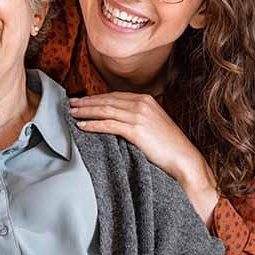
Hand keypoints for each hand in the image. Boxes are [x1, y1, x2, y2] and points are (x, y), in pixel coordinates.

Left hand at [69, 92, 218, 224]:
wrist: (183, 158)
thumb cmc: (168, 145)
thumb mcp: (153, 124)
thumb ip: (136, 117)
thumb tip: (116, 119)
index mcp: (145, 99)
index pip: (114, 96)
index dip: (96, 97)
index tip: (82, 100)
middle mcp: (141, 103)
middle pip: (107, 100)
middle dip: (87, 102)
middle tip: (71, 104)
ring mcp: (139, 115)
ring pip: (105, 110)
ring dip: (86, 111)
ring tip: (72, 113)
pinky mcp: (136, 130)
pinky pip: (109, 124)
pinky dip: (93, 124)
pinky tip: (82, 126)